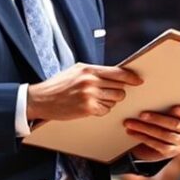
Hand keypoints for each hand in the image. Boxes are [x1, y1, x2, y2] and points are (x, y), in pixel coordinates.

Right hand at [27, 64, 141, 122]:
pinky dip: (101, 110)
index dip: (131, 77)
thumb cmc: (58, 85)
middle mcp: (90, 81)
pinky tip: (91, 107)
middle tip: (108, 93)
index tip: (138, 80)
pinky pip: (105, 110)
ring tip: (96, 99)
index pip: (117, 72)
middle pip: (119, 87)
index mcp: (88, 69)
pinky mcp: (87, 108)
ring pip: (114, 100)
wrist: (41, 99)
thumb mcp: (75, 71)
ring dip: (109, 101)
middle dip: (117, 92)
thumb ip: (94, 72)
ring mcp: (89, 95)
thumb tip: (114, 74)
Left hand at [125, 106, 179, 161]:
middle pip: (174, 124)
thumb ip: (161, 105)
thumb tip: (146, 97)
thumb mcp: (163, 110)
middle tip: (140, 114)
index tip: (174, 108)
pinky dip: (142, 137)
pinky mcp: (170, 152)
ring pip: (164, 135)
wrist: (156, 139)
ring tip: (129, 123)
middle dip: (156, 119)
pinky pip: (157, 145)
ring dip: (145, 129)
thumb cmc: (160, 117)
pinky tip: (131, 132)